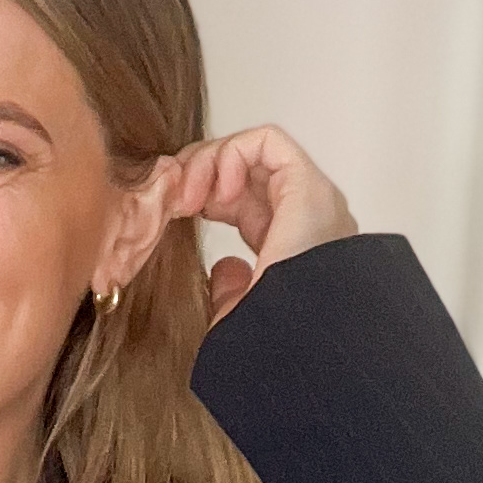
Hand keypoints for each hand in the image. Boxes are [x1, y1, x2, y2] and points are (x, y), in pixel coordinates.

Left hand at [158, 127, 355, 323]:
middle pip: (242, 170)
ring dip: (210, 162)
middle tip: (174, 200)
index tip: (175, 214)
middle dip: (200, 174)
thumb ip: (232, 293)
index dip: (201, 196)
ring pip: (251, 151)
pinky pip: (266, 142)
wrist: (308, 340)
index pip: (237, 201)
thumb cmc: (279, 336)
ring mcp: (307, 195)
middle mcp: (299, 214)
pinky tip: (218, 194)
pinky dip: (233, 154)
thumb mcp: (241, 317)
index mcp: (284, 243)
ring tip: (189, 198)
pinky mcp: (307, 182)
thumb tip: (223, 270)